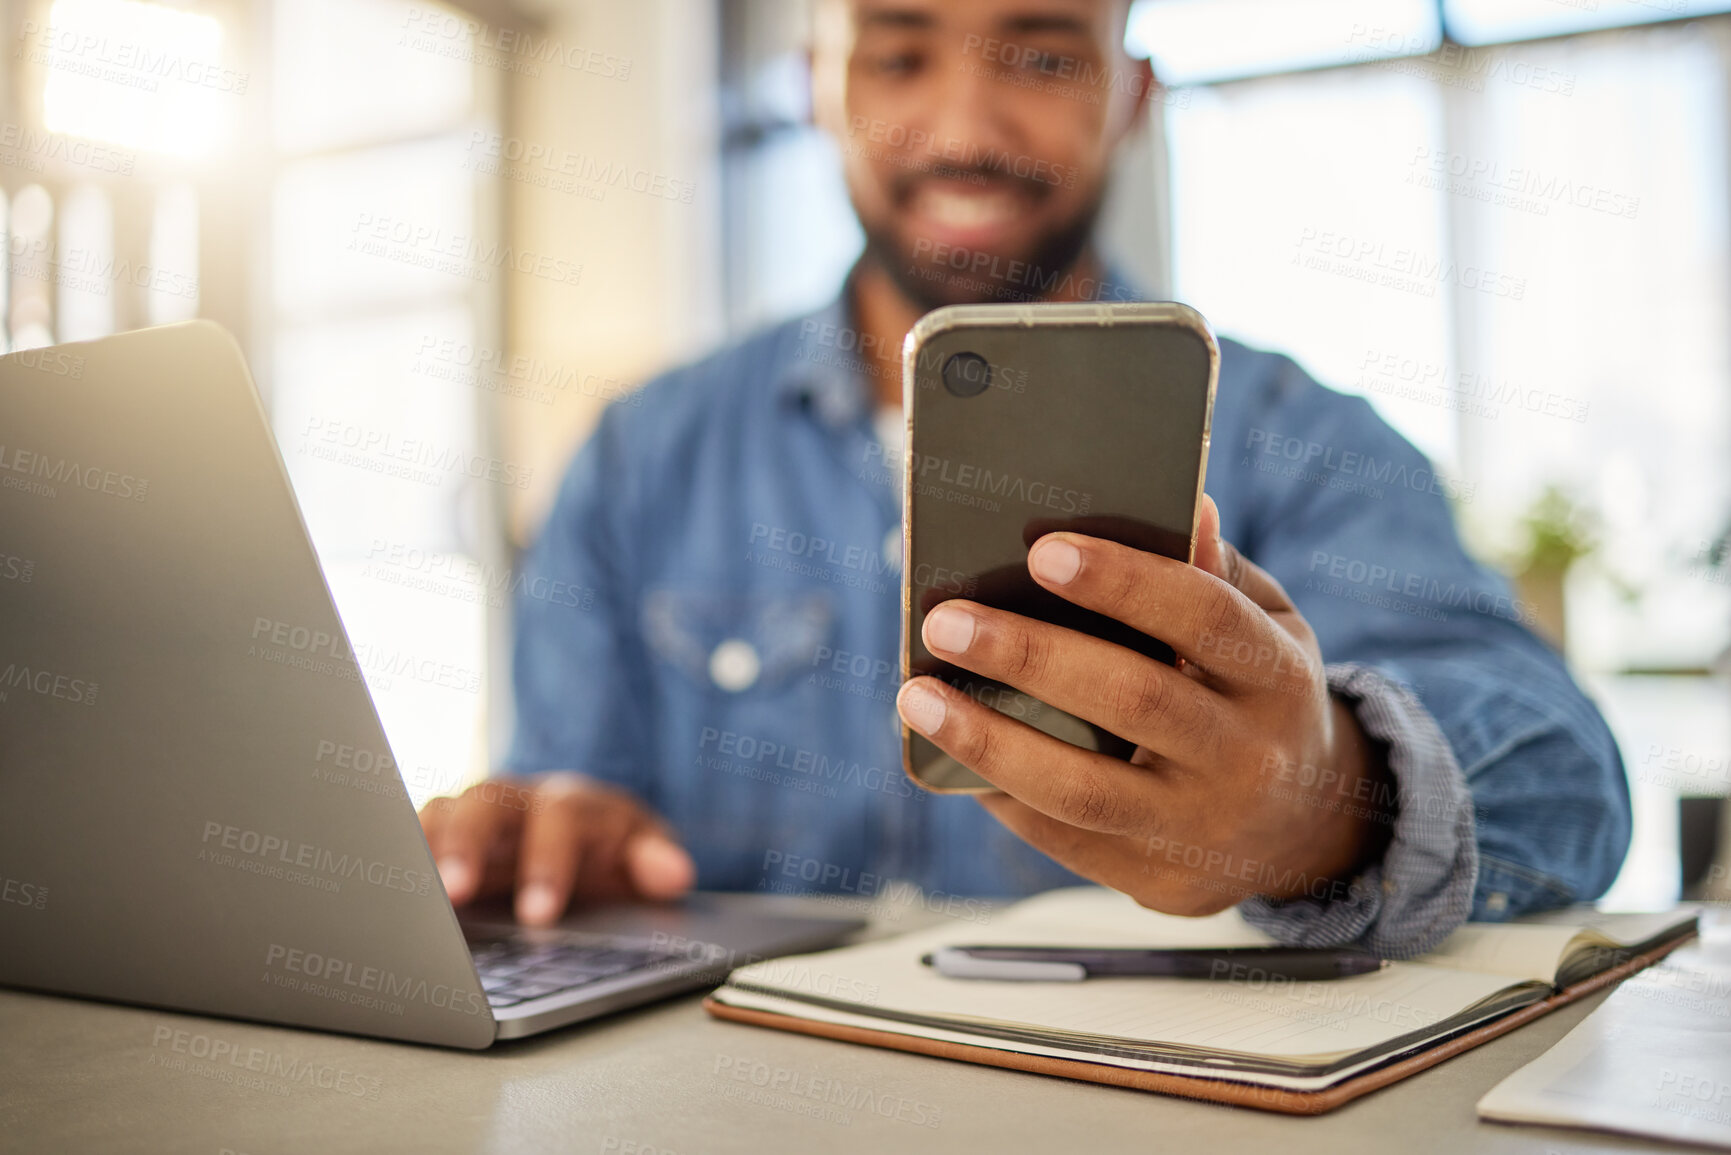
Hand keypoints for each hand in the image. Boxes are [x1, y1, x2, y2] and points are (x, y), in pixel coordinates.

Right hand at [418, 772, 695, 925]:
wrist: (581, 831)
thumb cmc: (609, 847)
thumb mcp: (643, 851)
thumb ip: (655, 859)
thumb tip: (675, 874)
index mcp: (570, 801)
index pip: (559, 820)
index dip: (548, 864)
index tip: (541, 914)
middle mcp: (514, 799)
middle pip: (486, 803)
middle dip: (468, 845)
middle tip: (456, 893)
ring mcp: (470, 815)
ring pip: (439, 814)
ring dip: (420, 851)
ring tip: (405, 897)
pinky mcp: (438, 837)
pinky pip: (408, 838)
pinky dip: (395, 860)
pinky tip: (381, 898)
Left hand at [895, 496, 1392, 914]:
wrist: (1302, 828)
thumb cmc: (1255, 697)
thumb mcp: (1265, 628)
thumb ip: (1216, 573)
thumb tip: (1186, 506)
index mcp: (1277, 676)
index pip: (1202, 615)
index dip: (1124, 582)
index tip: (1042, 550)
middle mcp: (1248, 756)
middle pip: (1133, 701)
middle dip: (1029, 657)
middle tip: (945, 622)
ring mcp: (1200, 828)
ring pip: (1083, 789)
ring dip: (988, 741)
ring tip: (918, 699)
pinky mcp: (1155, 882)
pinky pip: (1062, 837)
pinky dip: (1000, 793)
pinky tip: (948, 754)